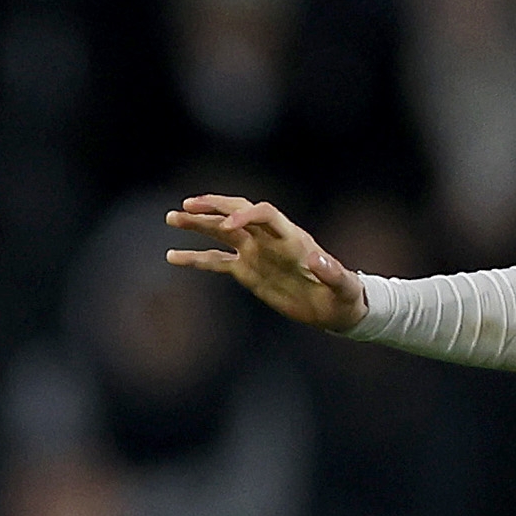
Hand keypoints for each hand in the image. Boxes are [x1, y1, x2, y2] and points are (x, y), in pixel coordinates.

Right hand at [164, 194, 367, 332]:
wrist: (335, 309)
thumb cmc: (344, 296)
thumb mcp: (343, 286)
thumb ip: (332, 272)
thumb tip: (316, 259)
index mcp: (291, 237)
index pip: (264, 214)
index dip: (246, 215)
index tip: (227, 228)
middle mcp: (270, 240)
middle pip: (237, 212)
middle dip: (213, 207)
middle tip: (188, 206)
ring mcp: (256, 253)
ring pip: (221, 232)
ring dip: (197, 224)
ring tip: (172, 218)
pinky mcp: (247, 271)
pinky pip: (215, 261)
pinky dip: (194, 258)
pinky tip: (171, 257)